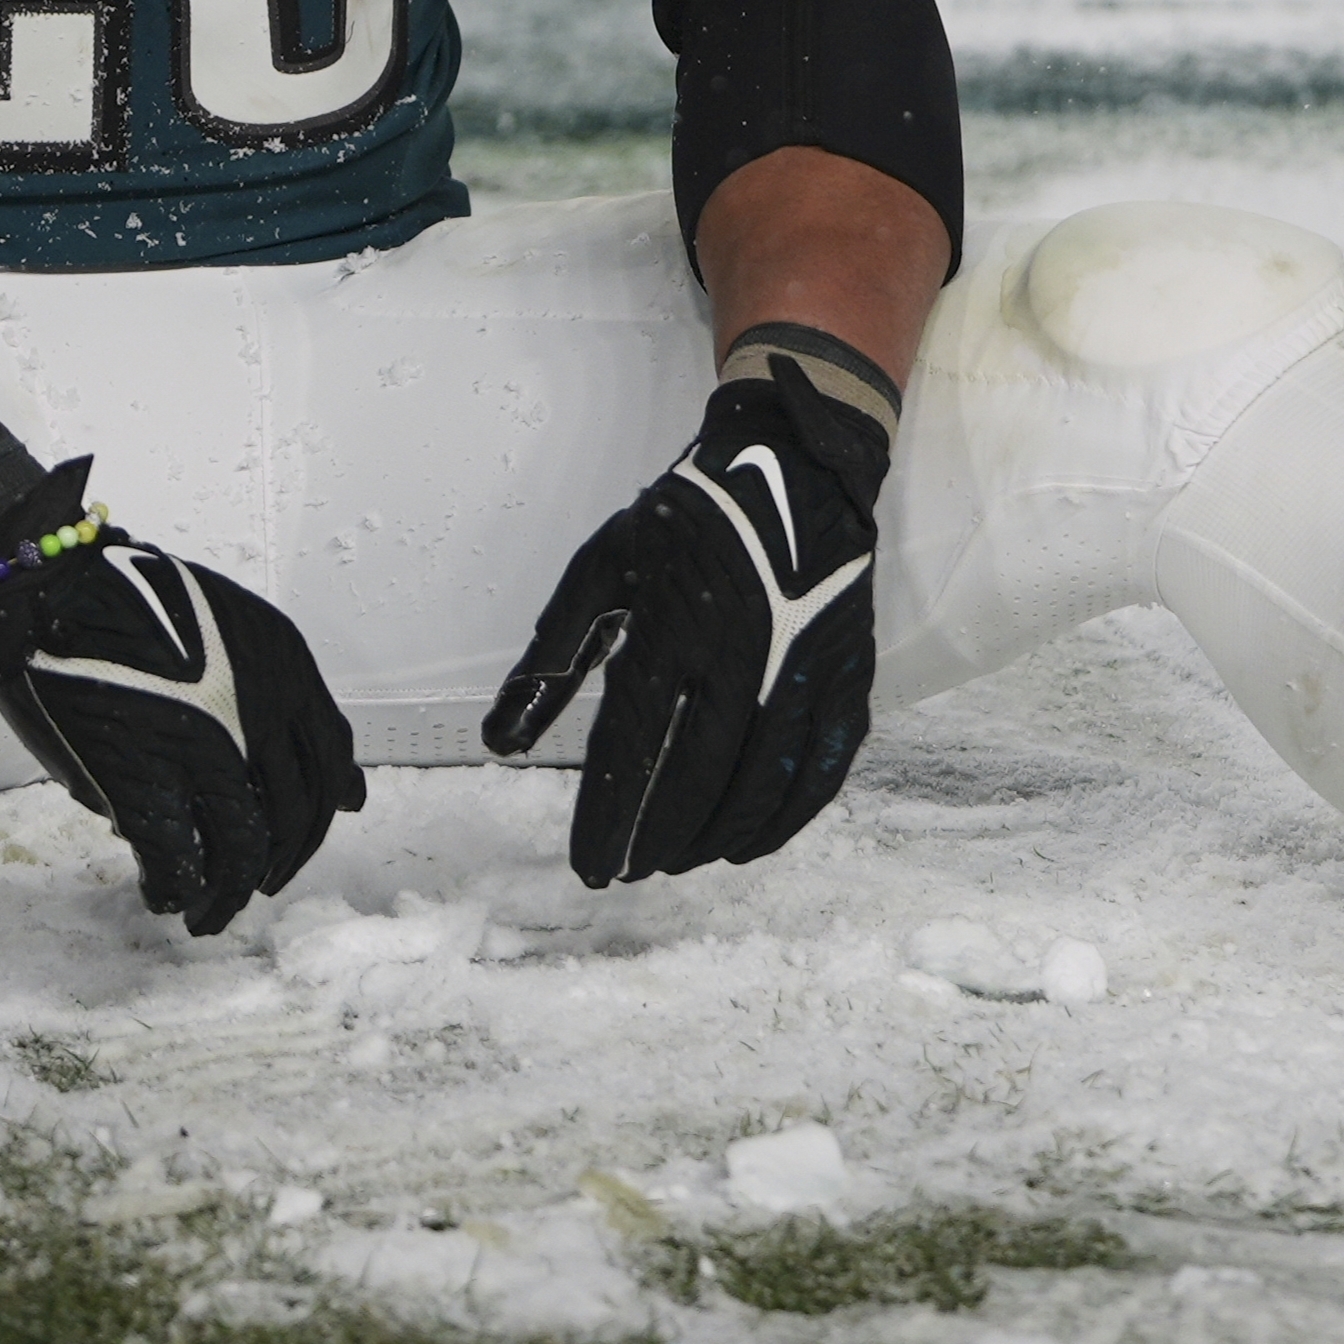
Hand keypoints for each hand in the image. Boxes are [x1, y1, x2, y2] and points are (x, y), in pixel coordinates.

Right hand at [0, 466, 360, 934]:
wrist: (51, 586)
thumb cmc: (132, 599)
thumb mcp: (238, 629)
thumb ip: (294, 705)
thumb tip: (354, 795)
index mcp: (285, 670)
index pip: (330, 769)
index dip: (314, 820)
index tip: (293, 846)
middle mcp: (259, 714)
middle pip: (292, 821)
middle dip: (276, 867)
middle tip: (253, 889)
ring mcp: (204, 753)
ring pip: (240, 856)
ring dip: (225, 899)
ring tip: (205, 916)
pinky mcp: (143, 782)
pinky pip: (175, 862)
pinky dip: (172, 890)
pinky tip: (161, 894)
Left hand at [482, 345, 888, 884]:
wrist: (790, 472)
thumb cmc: (683, 525)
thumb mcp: (600, 574)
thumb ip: (551, 659)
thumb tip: (499, 739)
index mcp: (670, 629)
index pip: (632, 748)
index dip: (610, 816)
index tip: (589, 864)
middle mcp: (739, 654)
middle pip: (696, 774)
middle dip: (659, 835)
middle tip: (632, 871)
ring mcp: (800, 668)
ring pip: (759, 779)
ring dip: (716, 834)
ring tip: (679, 860)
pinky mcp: (843, 675)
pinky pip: (819, 765)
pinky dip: (786, 816)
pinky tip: (750, 843)